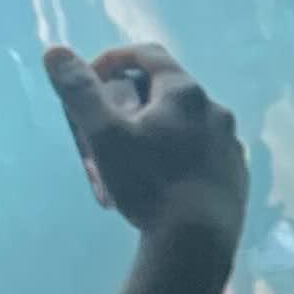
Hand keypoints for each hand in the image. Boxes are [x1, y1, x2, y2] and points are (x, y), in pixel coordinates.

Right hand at [45, 45, 246, 250]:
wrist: (198, 241)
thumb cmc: (149, 183)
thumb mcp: (104, 135)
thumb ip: (80, 91)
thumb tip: (57, 52)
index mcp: (186, 93)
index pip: (148, 55)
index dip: (114, 59)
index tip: (92, 79)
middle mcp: (216, 111)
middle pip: (166, 92)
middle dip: (130, 103)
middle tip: (104, 129)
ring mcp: (230, 144)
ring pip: (184, 126)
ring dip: (153, 133)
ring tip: (128, 161)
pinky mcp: (236, 174)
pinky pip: (201, 154)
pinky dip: (176, 157)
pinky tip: (159, 182)